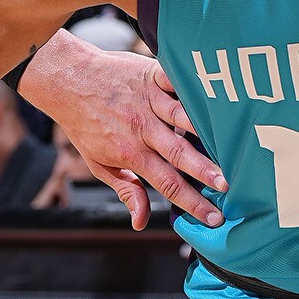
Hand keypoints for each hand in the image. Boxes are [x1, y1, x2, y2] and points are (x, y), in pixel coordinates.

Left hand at [18, 37, 225, 229]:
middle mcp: (142, 129)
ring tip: (231, 142)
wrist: (67, 80)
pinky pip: (176, 81)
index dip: (192, 203)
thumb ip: (126, 191)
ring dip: (205, 130)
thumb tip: (141, 222)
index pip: (167, 184)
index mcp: (131, 153)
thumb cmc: (84, 124)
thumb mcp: (99, 164)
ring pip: (182, 117)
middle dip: (204, 171)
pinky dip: (193, 86)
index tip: (214, 217)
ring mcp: (148, 101)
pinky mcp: (151, 76)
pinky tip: (215, 93)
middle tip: (227, 186)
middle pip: (178, 154)